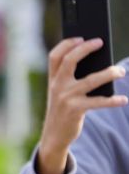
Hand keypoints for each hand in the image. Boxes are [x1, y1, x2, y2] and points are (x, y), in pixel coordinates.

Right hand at [37, 37, 126, 173]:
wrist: (54, 136)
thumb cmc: (62, 110)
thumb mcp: (60, 93)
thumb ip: (71, 79)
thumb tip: (99, 64)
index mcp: (52, 80)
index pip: (55, 56)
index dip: (66, 44)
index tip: (80, 37)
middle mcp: (57, 86)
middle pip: (70, 61)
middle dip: (85, 49)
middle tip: (100, 42)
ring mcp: (66, 97)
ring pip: (91, 80)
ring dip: (109, 74)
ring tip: (121, 72)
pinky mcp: (76, 110)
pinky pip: (99, 102)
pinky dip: (113, 101)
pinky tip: (123, 100)